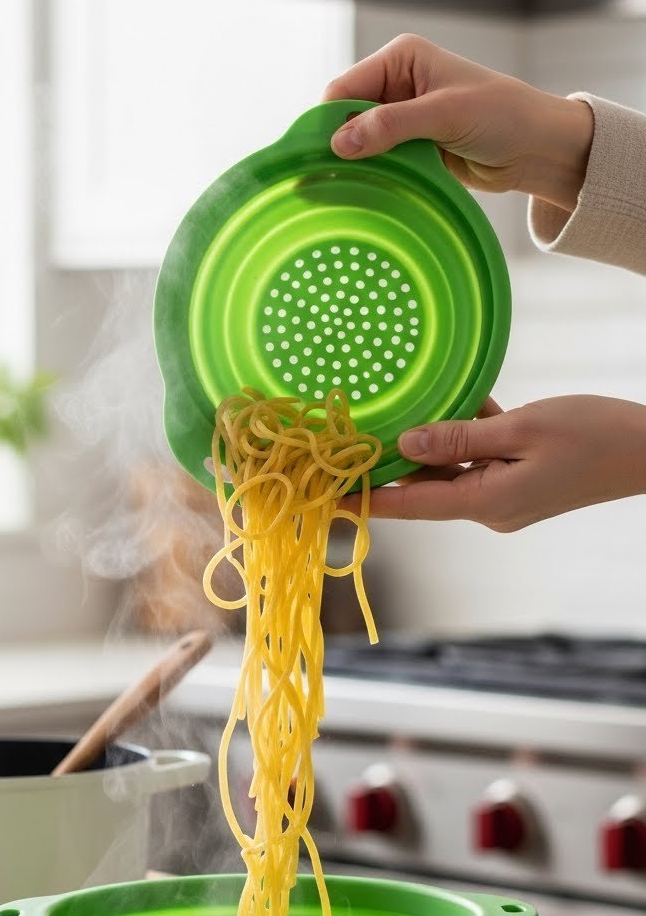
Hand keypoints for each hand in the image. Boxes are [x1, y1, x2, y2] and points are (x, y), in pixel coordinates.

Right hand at [323, 34, 592, 213]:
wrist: (537, 149)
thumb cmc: (502, 116)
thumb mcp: (445, 115)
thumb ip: (392, 126)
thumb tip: (341, 142)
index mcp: (401, 59)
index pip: (345, 88)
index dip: (329, 122)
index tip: (316, 158)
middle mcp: (397, 84)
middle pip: (348, 118)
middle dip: (338, 147)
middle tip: (323, 183)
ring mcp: (403, 118)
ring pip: (361, 144)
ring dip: (356, 166)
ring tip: (339, 193)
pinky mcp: (412, 147)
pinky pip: (380, 163)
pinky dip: (373, 177)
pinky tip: (364, 194)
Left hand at [346, 396, 645, 531]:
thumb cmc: (592, 435)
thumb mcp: (521, 428)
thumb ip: (459, 438)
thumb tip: (403, 446)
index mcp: (486, 504)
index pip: (409, 506)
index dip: (363, 499)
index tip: (322, 495)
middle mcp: (489, 510)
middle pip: (424, 489)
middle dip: (388, 466)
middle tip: (346, 439)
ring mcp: (505, 499)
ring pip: (450, 471)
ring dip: (429, 445)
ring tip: (390, 416)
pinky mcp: (519, 483)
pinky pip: (478, 461)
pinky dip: (465, 437)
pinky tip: (460, 405)